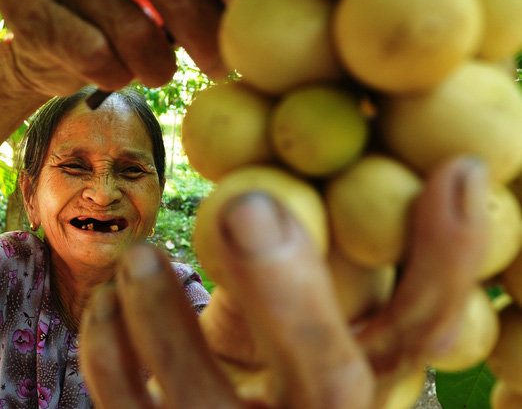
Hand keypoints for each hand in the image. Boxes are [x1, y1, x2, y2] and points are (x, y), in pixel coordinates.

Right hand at [0, 0, 269, 97]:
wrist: (55, 41)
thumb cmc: (133, 7)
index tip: (260, 7)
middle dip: (203, 30)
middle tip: (221, 66)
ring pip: (127, 24)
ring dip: (156, 63)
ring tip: (160, 70)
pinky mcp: (20, 0)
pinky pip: (88, 52)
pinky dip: (116, 74)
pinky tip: (117, 73)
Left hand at [80, 156, 486, 408]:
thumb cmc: (293, 382)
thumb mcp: (333, 342)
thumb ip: (339, 282)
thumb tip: (400, 173)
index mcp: (367, 392)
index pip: (421, 332)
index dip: (444, 259)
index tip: (451, 172)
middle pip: (326, 382)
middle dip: (288, 293)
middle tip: (249, 207)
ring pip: (201, 401)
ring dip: (163, 320)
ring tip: (139, 257)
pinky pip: (127, 408)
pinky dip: (108, 353)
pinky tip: (105, 303)